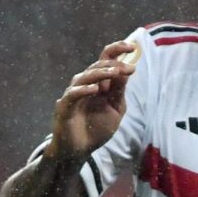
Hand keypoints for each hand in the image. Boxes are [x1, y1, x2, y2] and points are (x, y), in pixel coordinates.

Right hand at [50, 39, 138, 159]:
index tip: (133, 46)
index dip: (117, 50)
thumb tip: (128, 70)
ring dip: (100, 73)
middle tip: (130, 68)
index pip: (105, 60)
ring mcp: (73, 94)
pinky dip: (83, 90)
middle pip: (96, 66)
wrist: (80, 151)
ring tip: (115, 72)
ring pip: (84, 77)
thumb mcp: (115, 109)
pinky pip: (72, 95)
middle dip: (114, 65)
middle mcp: (85, 85)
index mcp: (98, 83)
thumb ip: (119, 91)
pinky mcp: (64, 107)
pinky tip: (95, 89)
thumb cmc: (97, 129)